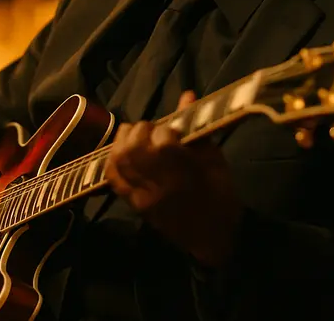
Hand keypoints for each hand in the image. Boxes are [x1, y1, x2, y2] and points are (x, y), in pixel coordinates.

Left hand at [105, 91, 242, 267]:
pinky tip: (125, 152)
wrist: (211, 239)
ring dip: (125, 140)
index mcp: (185, 175)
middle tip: (154, 131)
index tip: (174, 131)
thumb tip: (186, 95)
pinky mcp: (132, 203)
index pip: (162, 141)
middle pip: (134, 148)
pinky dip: (114, 158)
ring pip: (119, 160)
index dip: (166, 129)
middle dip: (142, 130)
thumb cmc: (221, 198)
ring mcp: (141, 195)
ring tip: (139, 137)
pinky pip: (112, 177)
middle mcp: (158, 185)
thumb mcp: (216, 161)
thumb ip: (197, 129)